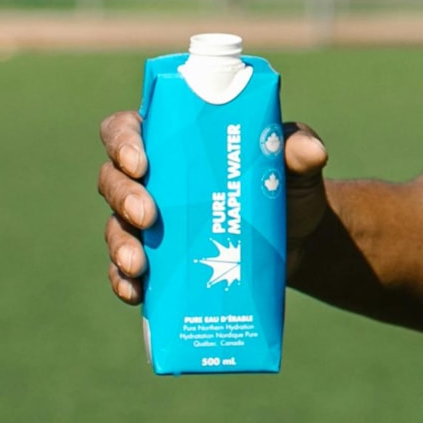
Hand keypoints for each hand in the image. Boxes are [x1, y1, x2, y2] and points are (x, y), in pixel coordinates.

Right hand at [99, 109, 331, 304]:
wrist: (298, 240)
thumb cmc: (285, 185)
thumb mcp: (292, 161)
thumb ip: (298, 146)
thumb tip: (311, 151)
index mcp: (170, 141)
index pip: (125, 129)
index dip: (122, 142)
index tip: (141, 162)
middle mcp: (151, 180)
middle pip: (112, 179)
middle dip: (123, 197)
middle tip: (147, 216)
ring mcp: (149, 224)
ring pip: (116, 227)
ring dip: (119, 245)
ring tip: (138, 264)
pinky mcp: (158, 264)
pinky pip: (126, 273)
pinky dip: (124, 282)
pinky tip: (136, 293)